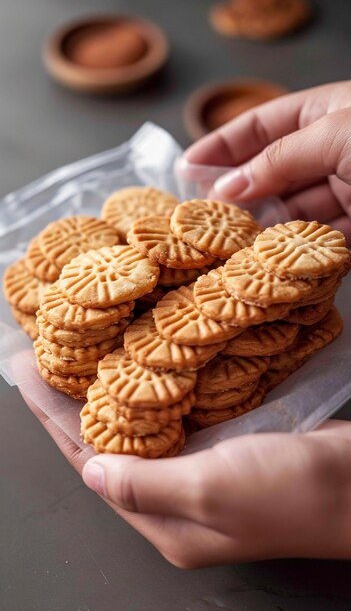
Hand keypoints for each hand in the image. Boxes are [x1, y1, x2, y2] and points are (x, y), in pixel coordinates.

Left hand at [22, 387, 350, 567]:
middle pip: (113, 447)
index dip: (56, 422)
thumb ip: (147, 484)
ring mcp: (203, 471)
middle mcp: (178, 500)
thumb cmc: (291, 493)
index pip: (93, 468)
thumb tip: (91, 471)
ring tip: (81, 357)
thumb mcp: (211, 492)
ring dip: (113, 394)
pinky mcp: (226, 444)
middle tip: (49, 361)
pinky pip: (176, 415)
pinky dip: (154, 389)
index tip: (28, 378)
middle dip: (77, 406)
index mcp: (168, 523)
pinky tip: (140, 364)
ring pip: (143, 428)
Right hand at [184, 80, 350, 243]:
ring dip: (262, 221)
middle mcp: (336, 149)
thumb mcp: (334, 136)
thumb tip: (228, 186)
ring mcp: (349, 187)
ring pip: (294, 206)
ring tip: (229, 236)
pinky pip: (318, 236)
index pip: (265, 124)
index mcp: (330, 112)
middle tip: (204, 209)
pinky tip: (264, 251)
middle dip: (238, 188)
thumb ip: (279, 159)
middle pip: (274, 168)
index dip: (224, 144)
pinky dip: (292, 246)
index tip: (189, 164)